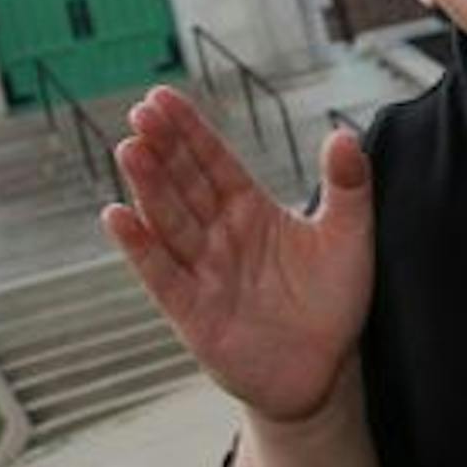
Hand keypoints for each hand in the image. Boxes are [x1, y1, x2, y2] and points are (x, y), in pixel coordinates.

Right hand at [104, 87, 373, 425]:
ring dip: (148, 186)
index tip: (161, 96)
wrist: (326, 370)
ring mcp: (203, 272)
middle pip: (184, 184)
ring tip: (130, 147)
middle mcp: (219, 236)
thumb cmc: (334, 300)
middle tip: (141, 112)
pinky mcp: (193, 313)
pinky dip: (139, 247)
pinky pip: (161, 275)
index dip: (189, 130)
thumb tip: (344, 134)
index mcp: (251, 210)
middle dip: (163, 148)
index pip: (213, 162)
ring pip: (169, 221)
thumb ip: (348, 185)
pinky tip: (117, 215)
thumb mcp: (350, 236)